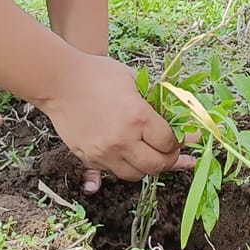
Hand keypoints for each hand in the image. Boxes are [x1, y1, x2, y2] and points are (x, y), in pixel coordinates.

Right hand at [41, 53, 191, 185]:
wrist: (59, 81)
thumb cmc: (98, 74)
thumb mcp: (134, 79)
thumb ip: (155, 100)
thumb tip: (177, 114)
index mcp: (137, 117)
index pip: (169, 142)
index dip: (183, 141)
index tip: (190, 138)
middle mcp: (122, 140)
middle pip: (157, 165)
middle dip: (171, 160)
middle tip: (177, 153)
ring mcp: (104, 153)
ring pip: (136, 175)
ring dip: (148, 167)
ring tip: (153, 156)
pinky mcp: (89, 158)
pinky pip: (114, 171)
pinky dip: (126, 164)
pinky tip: (131, 153)